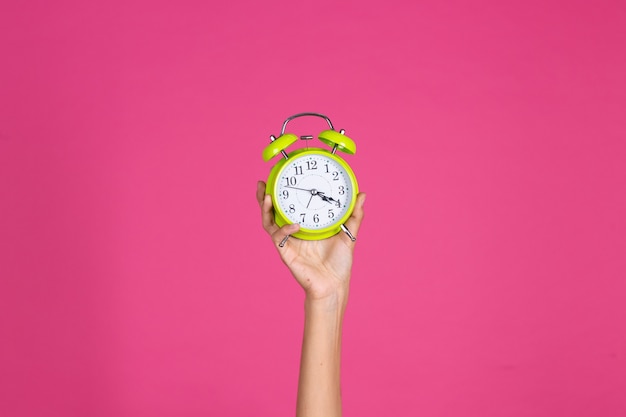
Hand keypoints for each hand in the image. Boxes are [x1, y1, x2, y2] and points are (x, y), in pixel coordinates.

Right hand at [256, 181, 365, 300]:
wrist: (335, 285)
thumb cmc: (339, 264)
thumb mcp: (348, 234)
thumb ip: (354, 215)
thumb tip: (362, 194)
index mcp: (304, 226)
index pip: (288, 206)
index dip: (282, 192)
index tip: (281, 176)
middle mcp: (293, 233)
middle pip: (272, 212)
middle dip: (264, 198)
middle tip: (263, 183)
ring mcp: (288, 243)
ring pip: (269, 223)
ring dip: (265, 210)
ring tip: (267, 196)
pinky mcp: (286, 254)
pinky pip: (279, 238)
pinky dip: (285, 229)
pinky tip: (294, 224)